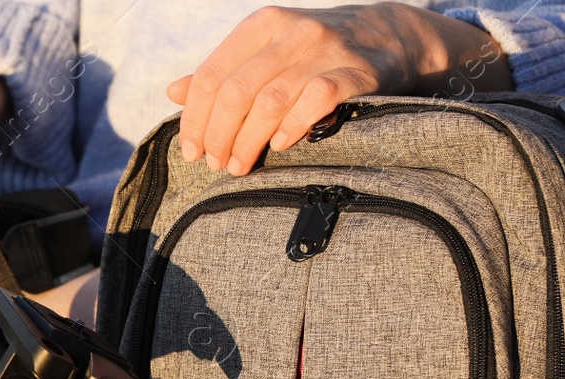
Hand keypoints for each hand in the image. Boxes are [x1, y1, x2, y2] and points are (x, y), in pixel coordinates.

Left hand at [166, 3, 511, 175]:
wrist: (391, 37)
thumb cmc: (315, 54)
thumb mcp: (267, 53)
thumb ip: (223, 72)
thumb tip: (173, 91)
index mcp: (262, 26)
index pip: (212, 75)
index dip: (195, 119)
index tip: (190, 151)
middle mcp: (292, 31)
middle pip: (235, 92)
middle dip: (217, 136)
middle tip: (214, 164)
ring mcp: (326, 49)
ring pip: (269, 101)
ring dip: (247, 141)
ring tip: (239, 166)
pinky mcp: (357, 71)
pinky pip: (315, 101)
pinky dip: (292, 127)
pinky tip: (280, 145)